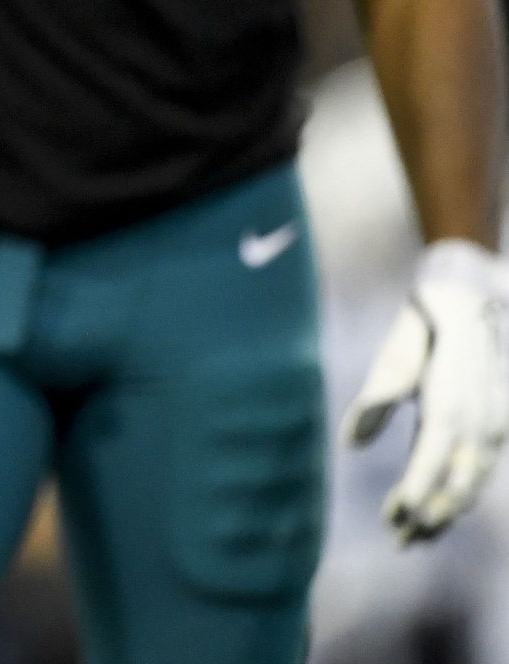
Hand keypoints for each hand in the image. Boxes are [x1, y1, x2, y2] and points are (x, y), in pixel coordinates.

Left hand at [343, 240, 508, 543]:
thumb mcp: (395, 358)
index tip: (394, 519)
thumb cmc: (422, 331)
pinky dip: (460, 494)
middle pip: (457, 488)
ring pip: (472, 485)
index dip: (413, 494)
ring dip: (446, 513)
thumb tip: (349, 444)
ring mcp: (494, 429)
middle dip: (429, 518)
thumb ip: (374, 400)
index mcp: (449, 409)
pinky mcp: (498, 428)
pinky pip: (480, 471)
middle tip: (399, 541)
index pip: (429, 464)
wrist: (470, 303)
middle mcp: (478, 426)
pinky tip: (440, 506)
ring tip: (416, 535)